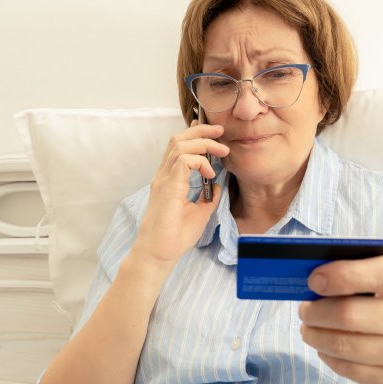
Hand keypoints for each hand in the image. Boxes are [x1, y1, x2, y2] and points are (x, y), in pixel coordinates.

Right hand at [132, 121, 229, 266]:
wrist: (161, 252)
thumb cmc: (175, 236)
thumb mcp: (199, 212)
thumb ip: (208, 197)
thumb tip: (217, 185)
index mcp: (169, 179)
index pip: (179, 147)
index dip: (196, 135)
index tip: (215, 135)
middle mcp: (164, 175)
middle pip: (178, 139)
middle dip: (201, 130)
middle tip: (220, 132)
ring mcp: (163, 179)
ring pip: (180, 144)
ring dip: (204, 143)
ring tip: (222, 151)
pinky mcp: (168, 186)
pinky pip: (183, 160)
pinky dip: (200, 161)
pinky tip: (210, 173)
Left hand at [298, 256, 382, 383]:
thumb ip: (360, 275)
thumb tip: (316, 278)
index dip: (344, 275)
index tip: (315, 280)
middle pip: (351, 314)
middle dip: (317, 311)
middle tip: (304, 309)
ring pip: (342, 344)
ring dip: (315, 334)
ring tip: (308, 327)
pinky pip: (346, 367)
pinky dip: (326, 354)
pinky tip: (324, 346)